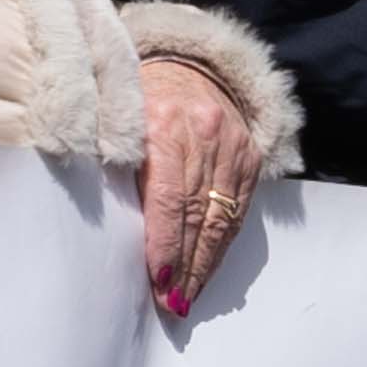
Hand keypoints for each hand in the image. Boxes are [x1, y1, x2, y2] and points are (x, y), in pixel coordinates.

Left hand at [131, 51, 258, 308]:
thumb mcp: (117, 123)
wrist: (185, 63)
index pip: (169, 200)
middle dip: (185, 265)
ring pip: (222, 217)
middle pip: (198, 214)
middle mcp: (205, 133)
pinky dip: (224, 243)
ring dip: (205, 262)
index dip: (166, 245)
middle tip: (173, 302)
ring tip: (190, 296)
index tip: (158, 282)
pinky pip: (239, 209)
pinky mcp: (250, 154)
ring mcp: (233, 145)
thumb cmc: (137, 99)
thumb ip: (119, 170)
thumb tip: (116, 235)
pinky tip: (209, 268)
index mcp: (164, 124)